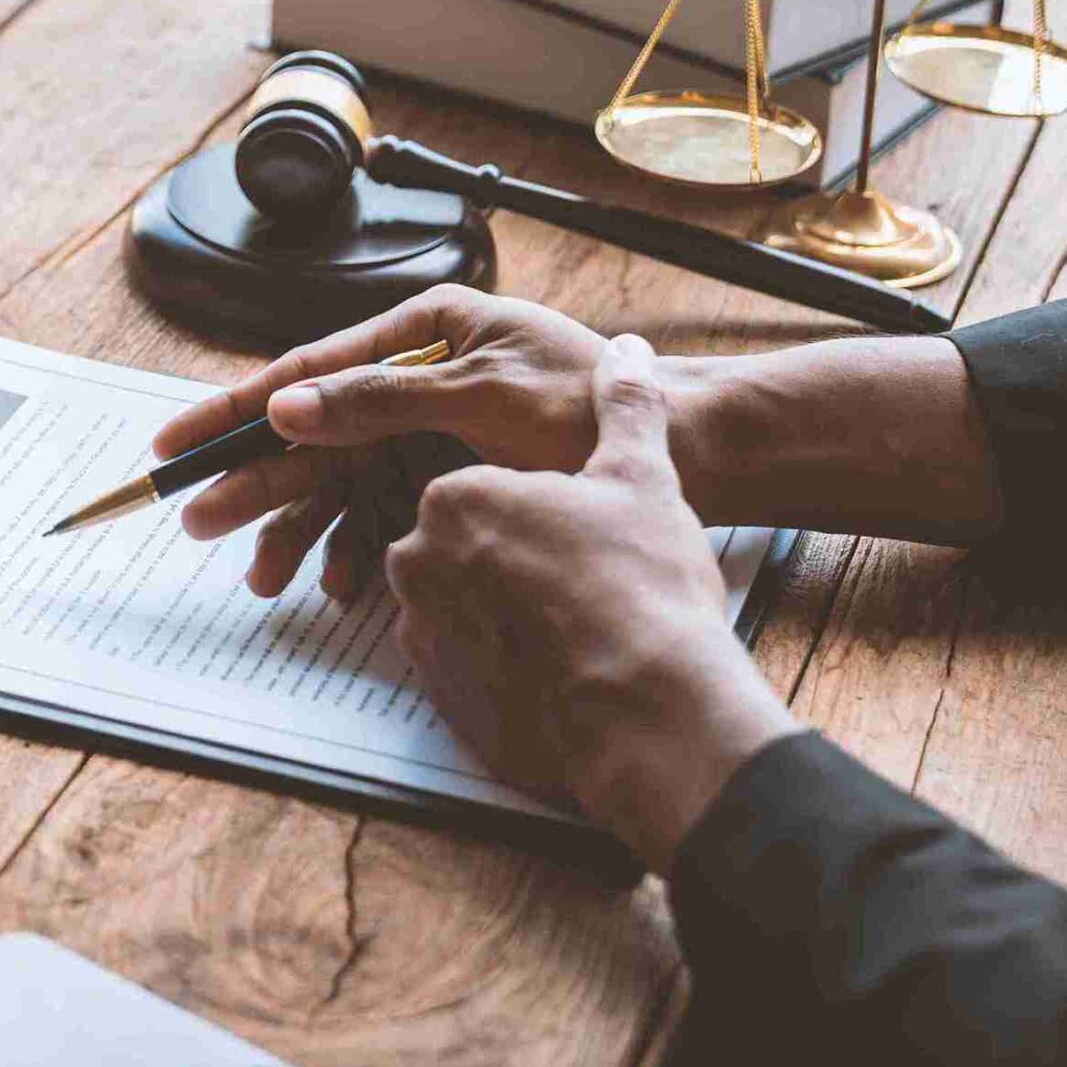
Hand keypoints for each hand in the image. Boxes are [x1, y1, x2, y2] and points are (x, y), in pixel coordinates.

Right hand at [154, 287, 620, 598]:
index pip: (309, 371)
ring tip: (263, 575)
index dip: (236, 411)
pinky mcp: (453, 477)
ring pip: (342, 483)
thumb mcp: (483, 395)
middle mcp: (423, 375)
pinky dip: (357, 548)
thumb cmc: (596, 410)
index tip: (176, 442)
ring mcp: (435, 430)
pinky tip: (337, 582)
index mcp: (427, 330)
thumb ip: (382, 399)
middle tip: (195, 519)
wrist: (687, 456)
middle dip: (253, 481)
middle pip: (313, 434)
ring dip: (300, 529)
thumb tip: (290, 407)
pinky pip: (383, 514)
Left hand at [383, 337, 796, 867]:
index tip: (581, 530)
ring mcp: (425, 634)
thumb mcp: (641, 477)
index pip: (479, 490)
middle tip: (589, 581)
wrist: (646, 710)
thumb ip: (625, 407)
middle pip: (465, 548)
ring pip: (463, 606)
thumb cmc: (641, 588)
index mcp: (456, 498)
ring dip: (509, 614)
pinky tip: (560, 668)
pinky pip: (465, 666)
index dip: (540, 510)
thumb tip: (627, 356)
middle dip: (520, 562)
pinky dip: (503, 666)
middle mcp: (420, 563)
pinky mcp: (442, 699)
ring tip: (582, 627)